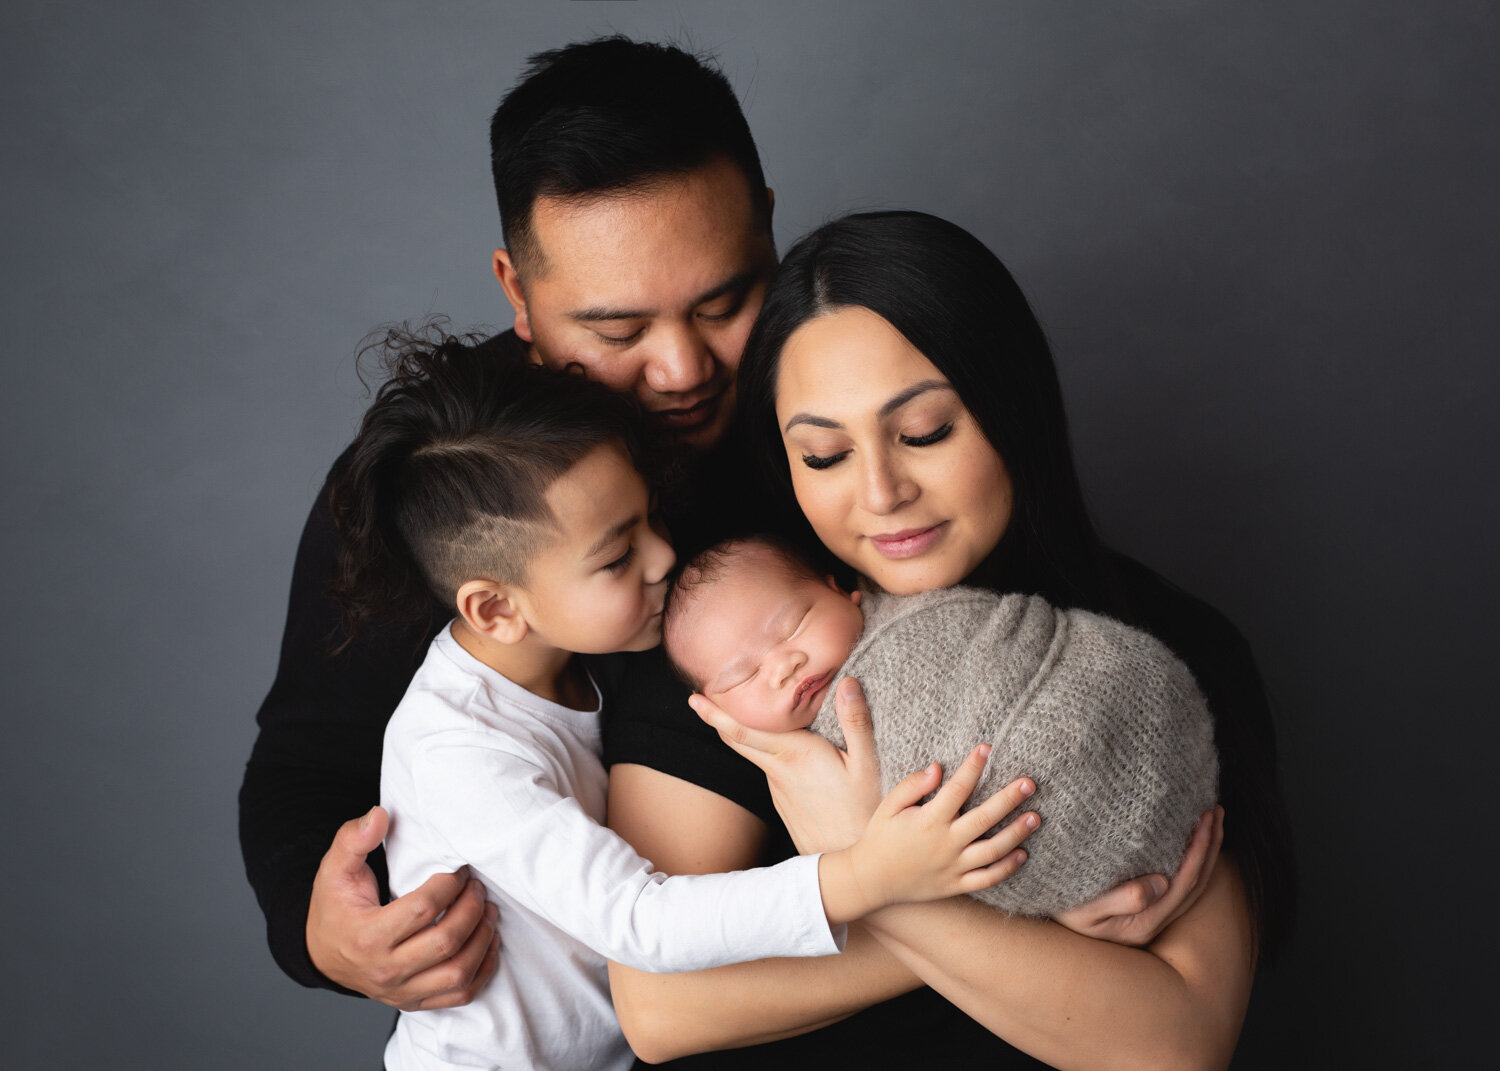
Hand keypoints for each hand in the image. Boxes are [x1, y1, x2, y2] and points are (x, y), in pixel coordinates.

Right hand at [306, 806, 499, 1009]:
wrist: (322, 954)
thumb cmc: (334, 908)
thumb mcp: (334, 870)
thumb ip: (354, 840)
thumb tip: (379, 815)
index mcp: (367, 937)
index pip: (423, 909)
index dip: (450, 884)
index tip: (460, 868)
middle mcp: (386, 970)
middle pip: (446, 942)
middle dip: (471, 908)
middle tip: (478, 886)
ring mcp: (402, 991)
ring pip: (458, 973)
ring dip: (483, 939)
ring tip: (487, 910)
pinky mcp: (415, 1001)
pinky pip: (461, 994)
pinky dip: (482, 969)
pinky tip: (486, 942)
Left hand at [690, 677, 882, 853]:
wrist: (851, 861)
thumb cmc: (863, 812)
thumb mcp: (867, 765)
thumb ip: (855, 722)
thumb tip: (847, 683)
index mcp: (794, 755)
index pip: (743, 731)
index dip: (716, 714)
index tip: (695, 698)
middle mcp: (778, 772)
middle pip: (737, 741)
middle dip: (714, 719)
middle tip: (697, 699)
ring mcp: (778, 790)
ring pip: (754, 756)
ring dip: (743, 734)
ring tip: (741, 712)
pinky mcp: (784, 803)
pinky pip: (768, 771)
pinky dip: (763, 752)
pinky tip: (776, 745)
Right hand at [820, 746, 1038, 921]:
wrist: (871, 879)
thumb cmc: (880, 837)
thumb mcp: (889, 806)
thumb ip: (912, 785)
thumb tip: (938, 768)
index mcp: (929, 820)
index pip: (958, 788)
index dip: (973, 766)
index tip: (987, 747)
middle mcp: (945, 844)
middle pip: (985, 819)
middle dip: (1009, 799)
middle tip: (1029, 783)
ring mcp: (953, 867)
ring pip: (993, 851)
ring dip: (1017, 833)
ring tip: (1036, 817)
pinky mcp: (956, 884)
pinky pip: (987, 878)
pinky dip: (1007, 868)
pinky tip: (1022, 853)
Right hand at [1051, 805, 1224, 946]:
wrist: (1049, 919)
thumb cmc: (1062, 910)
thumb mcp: (1085, 908)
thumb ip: (1123, 899)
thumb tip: (1160, 884)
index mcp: (1145, 922)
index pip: (1184, 883)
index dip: (1198, 851)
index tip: (1203, 820)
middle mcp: (1155, 921)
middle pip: (1197, 883)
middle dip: (1210, 846)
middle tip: (1216, 810)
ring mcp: (1153, 915)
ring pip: (1193, 883)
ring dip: (1206, 851)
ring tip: (1212, 819)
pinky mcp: (1148, 906)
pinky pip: (1182, 882)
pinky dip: (1193, 858)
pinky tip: (1192, 839)